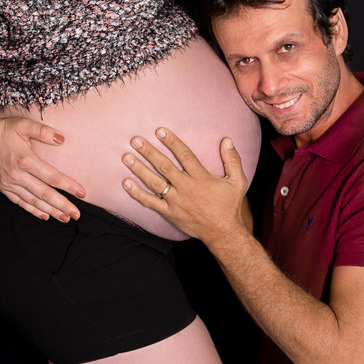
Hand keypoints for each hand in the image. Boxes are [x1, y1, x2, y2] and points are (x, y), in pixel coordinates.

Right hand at [0, 116, 83, 221]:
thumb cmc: (4, 130)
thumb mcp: (24, 124)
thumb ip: (43, 131)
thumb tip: (62, 139)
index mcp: (26, 160)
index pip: (52, 177)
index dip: (69, 186)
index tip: (82, 193)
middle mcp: (18, 175)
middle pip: (45, 194)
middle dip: (62, 205)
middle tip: (77, 215)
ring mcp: (9, 184)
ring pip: (33, 201)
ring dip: (50, 211)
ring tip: (65, 218)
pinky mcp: (3, 188)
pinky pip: (20, 203)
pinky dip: (33, 211)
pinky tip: (44, 216)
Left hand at [121, 127, 248, 243]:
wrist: (222, 233)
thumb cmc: (229, 205)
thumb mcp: (238, 181)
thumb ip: (232, 160)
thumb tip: (227, 140)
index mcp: (201, 178)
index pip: (184, 155)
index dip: (172, 142)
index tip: (160, 131)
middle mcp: (186, 188)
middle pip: (164, 167)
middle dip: (149, 152)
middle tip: (135, 140)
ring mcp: (176, 202)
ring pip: (154, 183)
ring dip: (139, 169)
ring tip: (126, 157)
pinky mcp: (169, 213)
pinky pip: (150, 202)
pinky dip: (137, 193)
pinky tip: (126, 183)